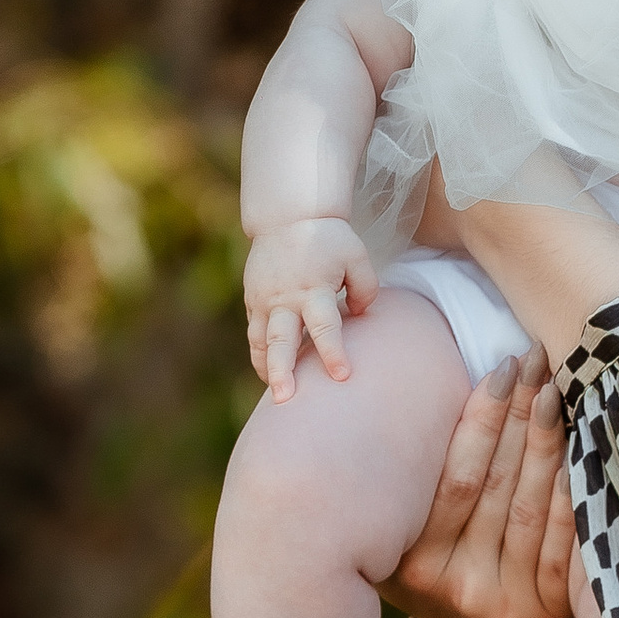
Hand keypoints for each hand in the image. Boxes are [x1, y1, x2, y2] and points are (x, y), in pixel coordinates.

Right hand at [242, 215, 378, 398]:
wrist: (287, 217)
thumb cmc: (328, 239)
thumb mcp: (356, 257)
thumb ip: (365, 289)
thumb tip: (357, 315)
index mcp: (314, 289)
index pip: (325, 327)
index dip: (334, 353)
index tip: (342, 377)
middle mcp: (285, 299)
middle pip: (281, 341)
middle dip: (283, 372)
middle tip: (285, 399)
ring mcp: (265, 300)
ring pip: (261, 342)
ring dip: (267, 369)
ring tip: (275, 395)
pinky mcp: (253, 300)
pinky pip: (254, 333)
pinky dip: (261, 354)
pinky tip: (271, 372)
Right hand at [374, 346, 575, 617]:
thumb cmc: (443, 566)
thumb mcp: (408, 536)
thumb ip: (412, 484)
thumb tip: (413, 389)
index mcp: (413, 564)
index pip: (454, 479)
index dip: (480, 419)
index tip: (501, 368)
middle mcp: (456, 587)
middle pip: (494, 486)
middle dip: (517, 414)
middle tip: (535, 358)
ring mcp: (504, 604)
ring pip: (530, 506)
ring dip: (546, 440)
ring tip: (555, 387)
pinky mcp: (547, 614)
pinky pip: (562, 542)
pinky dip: (570, 491)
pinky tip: (579, 446)